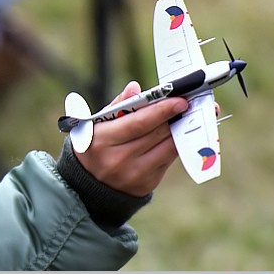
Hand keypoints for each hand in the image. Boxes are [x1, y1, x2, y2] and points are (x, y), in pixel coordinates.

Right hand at [73, 81, 187, 196]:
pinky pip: (167, 161)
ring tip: (184, 118)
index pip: (139, 122)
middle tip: (186, 104)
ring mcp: (133, 174)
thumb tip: (135, 88)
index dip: (161, 110)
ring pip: (166, 148)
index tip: (179, 100)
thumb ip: (117, 105)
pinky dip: (172, 146)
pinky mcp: (145, 185)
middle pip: (156, 134)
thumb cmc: (95, 146)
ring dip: (178, 132)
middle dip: (173, 117)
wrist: (88, 185)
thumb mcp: (97, 123)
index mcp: (102, 140)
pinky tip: (175, 136)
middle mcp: (117, 159)